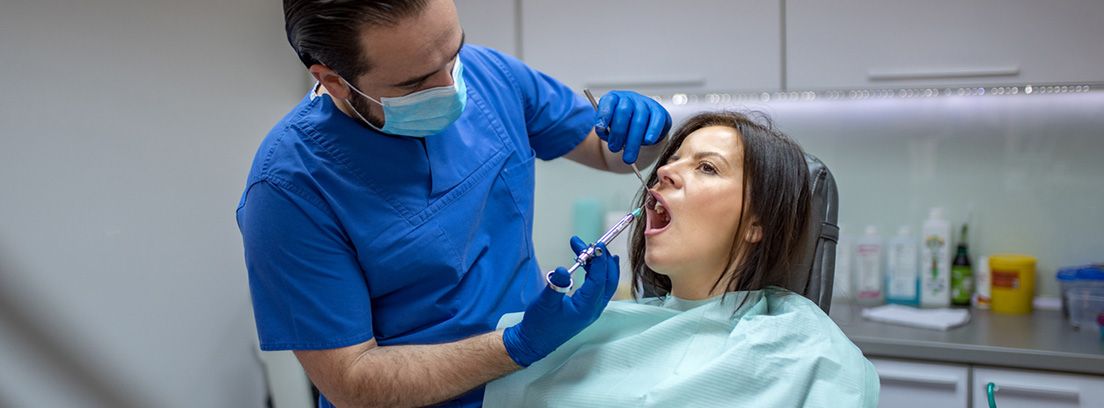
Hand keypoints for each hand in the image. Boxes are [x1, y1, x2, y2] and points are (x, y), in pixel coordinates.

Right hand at [502, 236, 619, 366]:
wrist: (534, 342)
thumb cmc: (539, 324)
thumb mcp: (545, 302)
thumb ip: (555, 285)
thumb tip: (561, 269)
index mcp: (586, 307)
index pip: (599, 279)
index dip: (599, 261)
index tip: (596, 245)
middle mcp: (593, 309)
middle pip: (608, 280)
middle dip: (603, 260)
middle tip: (594, 244)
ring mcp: (591, 309)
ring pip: (605, 284)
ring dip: (601, 266)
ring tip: (592, 250)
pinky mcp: (586, 308)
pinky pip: (599, 288)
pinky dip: (597, 274)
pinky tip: (589, 265)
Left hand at [595, 90, 671, 163]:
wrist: (643, 123)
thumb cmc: (622, 125)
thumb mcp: (609, 126)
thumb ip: (603, 129)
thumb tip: (602, 132)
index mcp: (614, 99)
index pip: (608, 102)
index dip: (604, 115)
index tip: (601, 129)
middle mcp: (629, 99)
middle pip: (623, 112)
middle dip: (618, 133)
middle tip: (614, 149)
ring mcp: (645, 104)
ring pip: (639, 120)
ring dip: (633, 141)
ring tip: (628, 157)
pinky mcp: (659, 112)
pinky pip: (656, 121)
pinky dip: (652, 131)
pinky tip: (648, 141)